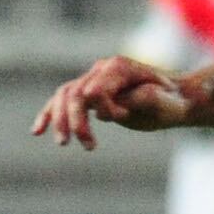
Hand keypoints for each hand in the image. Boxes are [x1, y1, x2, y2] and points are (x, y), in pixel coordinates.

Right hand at [31, 57, 189, 147]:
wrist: (176, 98)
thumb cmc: (171, 100)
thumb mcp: (158, 100)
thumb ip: (129, 98)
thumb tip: (94, 102)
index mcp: (118, 67)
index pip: (94, 89)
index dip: (104, 108)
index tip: (124, 117)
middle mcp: (102, 69)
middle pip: (73, 93)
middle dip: (74, 120)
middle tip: (87, 145)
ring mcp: (94, 79)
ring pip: (64, 96)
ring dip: (60, 120)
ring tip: (63, 143)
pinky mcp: (91, 92)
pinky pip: (64, 100)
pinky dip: (50, 114)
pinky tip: (37, 131)